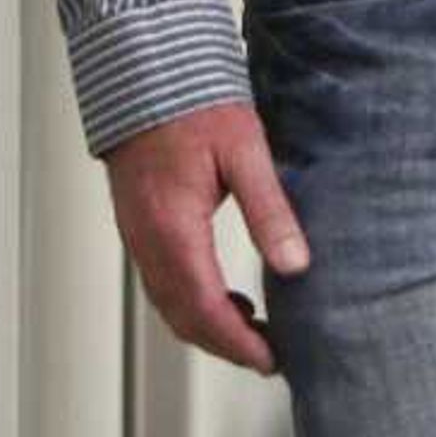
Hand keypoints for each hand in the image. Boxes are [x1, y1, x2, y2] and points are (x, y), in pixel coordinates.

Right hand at [103, 101, 306, 374]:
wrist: (146, 77)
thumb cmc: (195, 106)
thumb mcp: (246, 152)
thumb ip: (270, 209)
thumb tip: (296, 263)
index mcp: (174, 227)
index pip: (204, 306)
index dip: (237, 341)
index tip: (270, 358)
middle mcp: (148, 241)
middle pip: (182, 316)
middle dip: (225, 345)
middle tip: (269, 355)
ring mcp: (139, 237)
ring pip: (169, 305)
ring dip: (208, 327)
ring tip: (256, 332)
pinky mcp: (141, 229)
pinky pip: (162, 283)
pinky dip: (192, 304)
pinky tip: (227, 299)